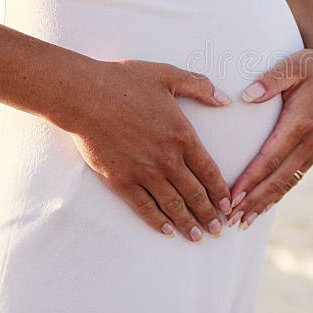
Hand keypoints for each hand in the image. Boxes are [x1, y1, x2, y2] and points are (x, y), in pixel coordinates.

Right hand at [54, 58, 233, 242]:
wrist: (84, 96)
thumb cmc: (125, 82)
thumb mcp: (168, 75)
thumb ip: (200, 86)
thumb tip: (225, 99)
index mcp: (182, 135)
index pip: (209, 170)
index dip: (220, 191)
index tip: (228, 204)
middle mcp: (167, 159)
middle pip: (194, 193)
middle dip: (209, 214)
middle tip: (218, 230)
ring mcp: (143, 172)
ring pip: (172, 204)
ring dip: (187, 223)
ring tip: (198, 237)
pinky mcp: (120, 180)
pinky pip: (143, 206)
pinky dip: (157, 220)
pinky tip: (166, 230)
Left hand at [226, 40, 312, 229]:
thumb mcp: (292, 65)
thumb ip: (269, 80)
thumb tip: (246, 96)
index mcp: (301, 122)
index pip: (270, 158)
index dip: (250, 180)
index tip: (232, 197)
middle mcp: (312, 141)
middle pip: (278, 179)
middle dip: (254, 201)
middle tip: (232, 219)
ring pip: (288, 182)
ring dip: (266, 203)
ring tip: (244, 221)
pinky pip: (296, 177)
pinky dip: (279, 193)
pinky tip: (265, 205)